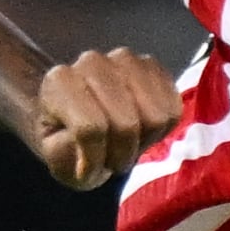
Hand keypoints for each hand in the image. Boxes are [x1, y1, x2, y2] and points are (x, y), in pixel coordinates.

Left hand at [31, 48, 181, 189]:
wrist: (81, 120)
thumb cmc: (67, 144)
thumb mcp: (56, 162)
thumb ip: (68, 157)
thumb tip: (92, 147)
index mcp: (59, 82)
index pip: (90, 128)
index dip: (94, 160)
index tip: (87, 171)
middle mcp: (92, 62)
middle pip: (126, 124)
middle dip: (121, 154)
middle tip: (111, 160)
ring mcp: (126, 60)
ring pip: (155, 116)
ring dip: (142, 142)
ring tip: (125, 145)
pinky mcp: (154, 67)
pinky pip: (173, 110)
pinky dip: (161, 131)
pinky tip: (141, 130)